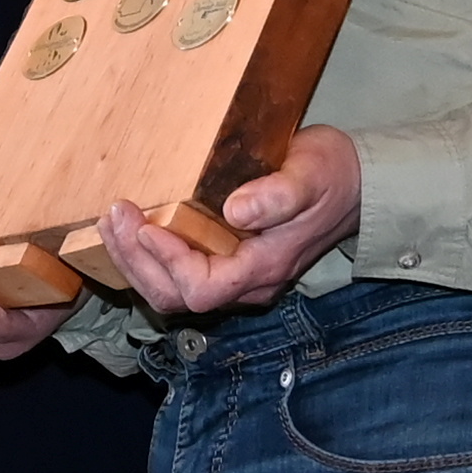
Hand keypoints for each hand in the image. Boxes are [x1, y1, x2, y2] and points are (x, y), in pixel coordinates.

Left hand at [94, 127, 359, 317]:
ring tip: (113, 221)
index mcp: (264, 267)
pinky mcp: (228, 262)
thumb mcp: (311, 175)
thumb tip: (236, 211)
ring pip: (172, 292)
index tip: (147, 224)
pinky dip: (148, 256)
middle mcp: (247, 282)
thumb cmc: (335, 175)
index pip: (202, 288)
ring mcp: (236, 276)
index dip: (168, 262)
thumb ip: (277, 195)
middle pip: (177, 298)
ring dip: (136, 260)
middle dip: (137, 261)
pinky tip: (133, 227)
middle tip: (114, 217)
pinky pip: (178, 274)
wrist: (358, 184)